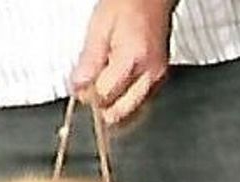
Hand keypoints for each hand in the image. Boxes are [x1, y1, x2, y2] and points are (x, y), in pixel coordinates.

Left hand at [72, 0, 173, 125]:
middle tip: (90, 91)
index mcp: (132, 59)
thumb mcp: (99, 28)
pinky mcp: (160, 80)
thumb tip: (78, 86)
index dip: (88, 96)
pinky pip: (141, 104)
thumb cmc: (126, 5)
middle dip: (101, 106)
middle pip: (120, 111)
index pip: (105, 96)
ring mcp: (158, 79)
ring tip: (104, 86)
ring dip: (114, 106)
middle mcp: (150, 73)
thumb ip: (89, 61)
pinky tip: (117, 89)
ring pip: (132, 113)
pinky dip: (126, 102)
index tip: (80, 88)